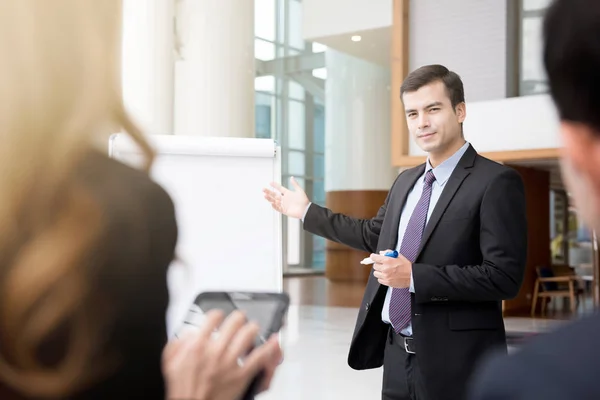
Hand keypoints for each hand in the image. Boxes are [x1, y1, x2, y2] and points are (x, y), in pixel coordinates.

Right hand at [162, 310, 282, 399]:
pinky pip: (259, 357)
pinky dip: (268, 348)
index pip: (213, 318)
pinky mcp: (241, 375)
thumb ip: (178, 343)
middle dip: (239, 318)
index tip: (220, 316)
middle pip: (234, 322)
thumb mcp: (170, 363)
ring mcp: (229, 363)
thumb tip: (189, 332)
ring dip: (253, 328)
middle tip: (240, 319)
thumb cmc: (182, 390)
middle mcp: (214, 351)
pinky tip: (272, 342)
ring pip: (248, 335)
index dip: (218, 314)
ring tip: (253, 327)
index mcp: (197, 346)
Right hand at [263, 176, 309, 218]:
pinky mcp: (284, 210)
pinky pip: (278, 208)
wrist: (305, 210)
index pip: (280, 188)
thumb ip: (295, 184)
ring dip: (269, 198)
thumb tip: (291, 177)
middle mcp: (285, 199)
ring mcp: (284, 205)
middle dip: (269, 192)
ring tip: (265, 195)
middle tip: (263, 189)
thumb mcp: (299, 191)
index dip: (275, 185)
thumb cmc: (303, 201)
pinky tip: (271, 203)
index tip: (270, 182)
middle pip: (274, 195)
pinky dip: (274, 206)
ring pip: (274, 201)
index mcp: (288, 194)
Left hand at [371, 250, 411, 287]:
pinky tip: (387, 276)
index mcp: (387, 261)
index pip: (374, 257)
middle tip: (383, 265)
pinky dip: (382, 278)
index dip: (373, 257)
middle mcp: (385, 268)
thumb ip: (388, 252)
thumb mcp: (398, 255)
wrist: (412, 276)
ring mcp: (385, 276)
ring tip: (385, 271)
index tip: (374, 257)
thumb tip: (381, 253)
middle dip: (378, 264)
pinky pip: (379, 280)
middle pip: (374, 266)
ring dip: (379, 272)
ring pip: (376, 273)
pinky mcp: (387, 282)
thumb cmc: (406, 266)